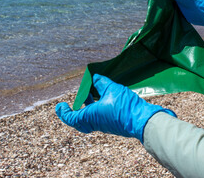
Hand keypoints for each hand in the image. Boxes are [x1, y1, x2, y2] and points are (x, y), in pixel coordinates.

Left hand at [55, 74, 175, 142]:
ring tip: (93, 93)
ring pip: (91, 118)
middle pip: (80, 120)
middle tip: (80, 98)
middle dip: (77, 109)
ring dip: (89, 106)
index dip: (63, 112)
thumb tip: (95, 77)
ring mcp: (105, 125)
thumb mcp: (112, 89)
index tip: (60, 106)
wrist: (143, 121)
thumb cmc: (125, 106)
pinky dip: (99, 108)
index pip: (71, 118)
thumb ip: (101, 82)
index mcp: (90, 116)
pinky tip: (106, 97)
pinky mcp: (114, 125)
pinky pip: (101, 118)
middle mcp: (96, 123)